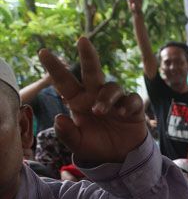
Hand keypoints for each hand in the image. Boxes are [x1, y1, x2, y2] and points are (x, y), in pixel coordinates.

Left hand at [39, 38, 146, 163]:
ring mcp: (116, 101)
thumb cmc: (95, 146)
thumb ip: (67, 134)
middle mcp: (95, 96)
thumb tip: (59, 118)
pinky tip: (123, 114)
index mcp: (77, 101)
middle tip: (83, 41)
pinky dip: (128, 104)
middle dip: (87, 56)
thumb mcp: (78, 144)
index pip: (64, 82)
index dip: (54, 68)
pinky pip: (132, 99)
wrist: (120, 157)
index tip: (43, 52)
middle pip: (91, 72)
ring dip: (106, 97)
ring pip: (112, 87)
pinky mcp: (133, 108)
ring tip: (99, 110)